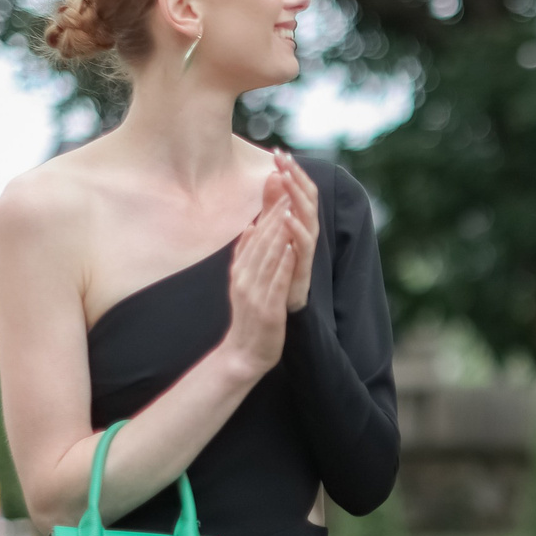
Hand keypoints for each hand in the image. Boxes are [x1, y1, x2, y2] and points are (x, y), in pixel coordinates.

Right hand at [223, 169, 303, 373]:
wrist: (242, 354)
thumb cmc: (248, 317)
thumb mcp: (242, 281)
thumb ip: (246, 254)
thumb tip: (250, 226)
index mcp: (241, 268)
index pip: (257, 232)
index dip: (268, 206)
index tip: (277, 180)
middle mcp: (245, 276)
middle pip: (262, 237)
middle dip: (274, 208)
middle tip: (284, 181)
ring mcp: (255, 292)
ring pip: (269, 255)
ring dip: (280, 229)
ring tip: (290, 205)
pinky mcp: (267, 308)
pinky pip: (276, 281)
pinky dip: (284, 263)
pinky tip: (293, 247)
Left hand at [270, 152, 320, 311]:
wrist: (278, 309)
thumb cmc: (277, 271)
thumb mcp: (272, 232)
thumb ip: (272, 206)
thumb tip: (271, 176)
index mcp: (299, 224)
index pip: (298, 191)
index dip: (291, 172)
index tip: (278, 152)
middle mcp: (306, 234)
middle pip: (307, 198)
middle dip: (295, 177)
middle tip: (283, 157)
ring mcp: (306, 250)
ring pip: (308, 217)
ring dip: (297, 197)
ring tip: (285, 178)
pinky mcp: (304, 267)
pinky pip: (304, 246)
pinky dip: (296, 230)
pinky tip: (287, 217)